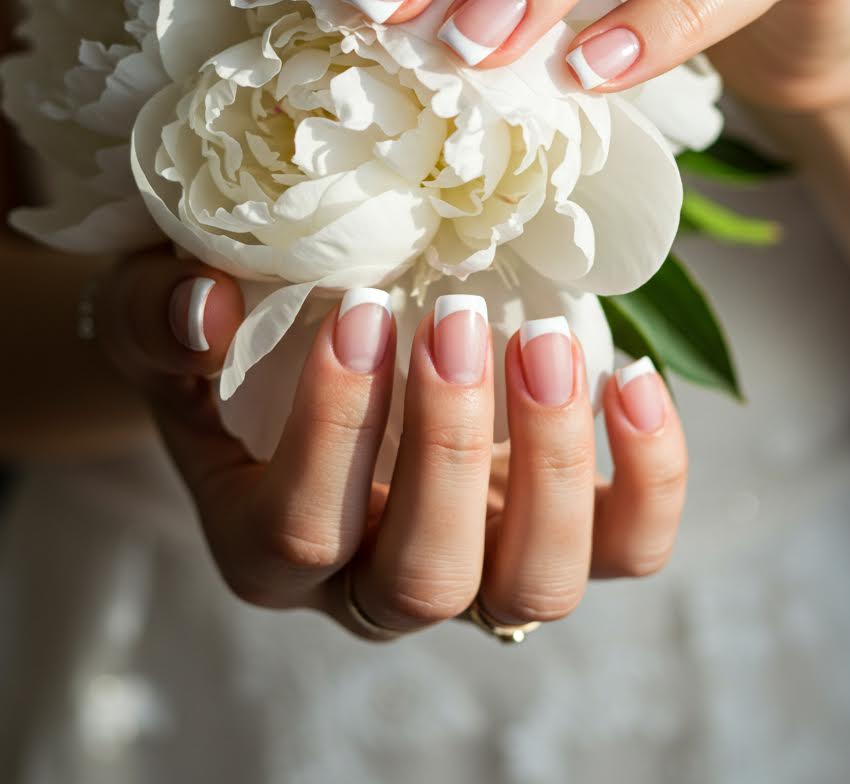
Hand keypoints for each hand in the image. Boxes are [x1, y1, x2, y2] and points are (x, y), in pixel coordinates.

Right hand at [98, 249, 686, 636]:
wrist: (299, 333)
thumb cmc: (226, 332)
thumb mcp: (155, 315)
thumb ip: (156, 316)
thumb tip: (205, 311)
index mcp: (267, 544)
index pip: (303, 533)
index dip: (337, 430)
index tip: (361, 306)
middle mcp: (374, 580)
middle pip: (426, 580)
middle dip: (450, 446)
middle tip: (457, 316)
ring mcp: (479, 559)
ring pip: (537, 586)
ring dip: (552, 461)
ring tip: (543, 338)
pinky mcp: (561, 527)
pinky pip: (628, 546)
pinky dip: (649, 475)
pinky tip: (630, 375)